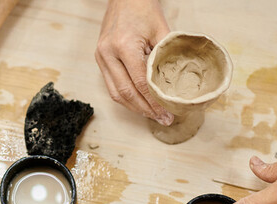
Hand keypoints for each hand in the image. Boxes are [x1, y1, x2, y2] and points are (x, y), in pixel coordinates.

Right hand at [95, 0, 173, 124]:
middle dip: (145, 109)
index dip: (154, 101)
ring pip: (115, 92)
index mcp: (123, 45)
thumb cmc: (142, 7)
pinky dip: (126, 97)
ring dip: (134, 107)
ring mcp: (100, 57)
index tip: (167, 112)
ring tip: (152, 115)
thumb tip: (176, 84)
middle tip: (162, 119)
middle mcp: (107, 53)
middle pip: (125, 92)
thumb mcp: (161, 29)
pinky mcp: (100, 58)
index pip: (139, 82)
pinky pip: (111, 84)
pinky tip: (140, 103)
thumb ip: (166, 56)